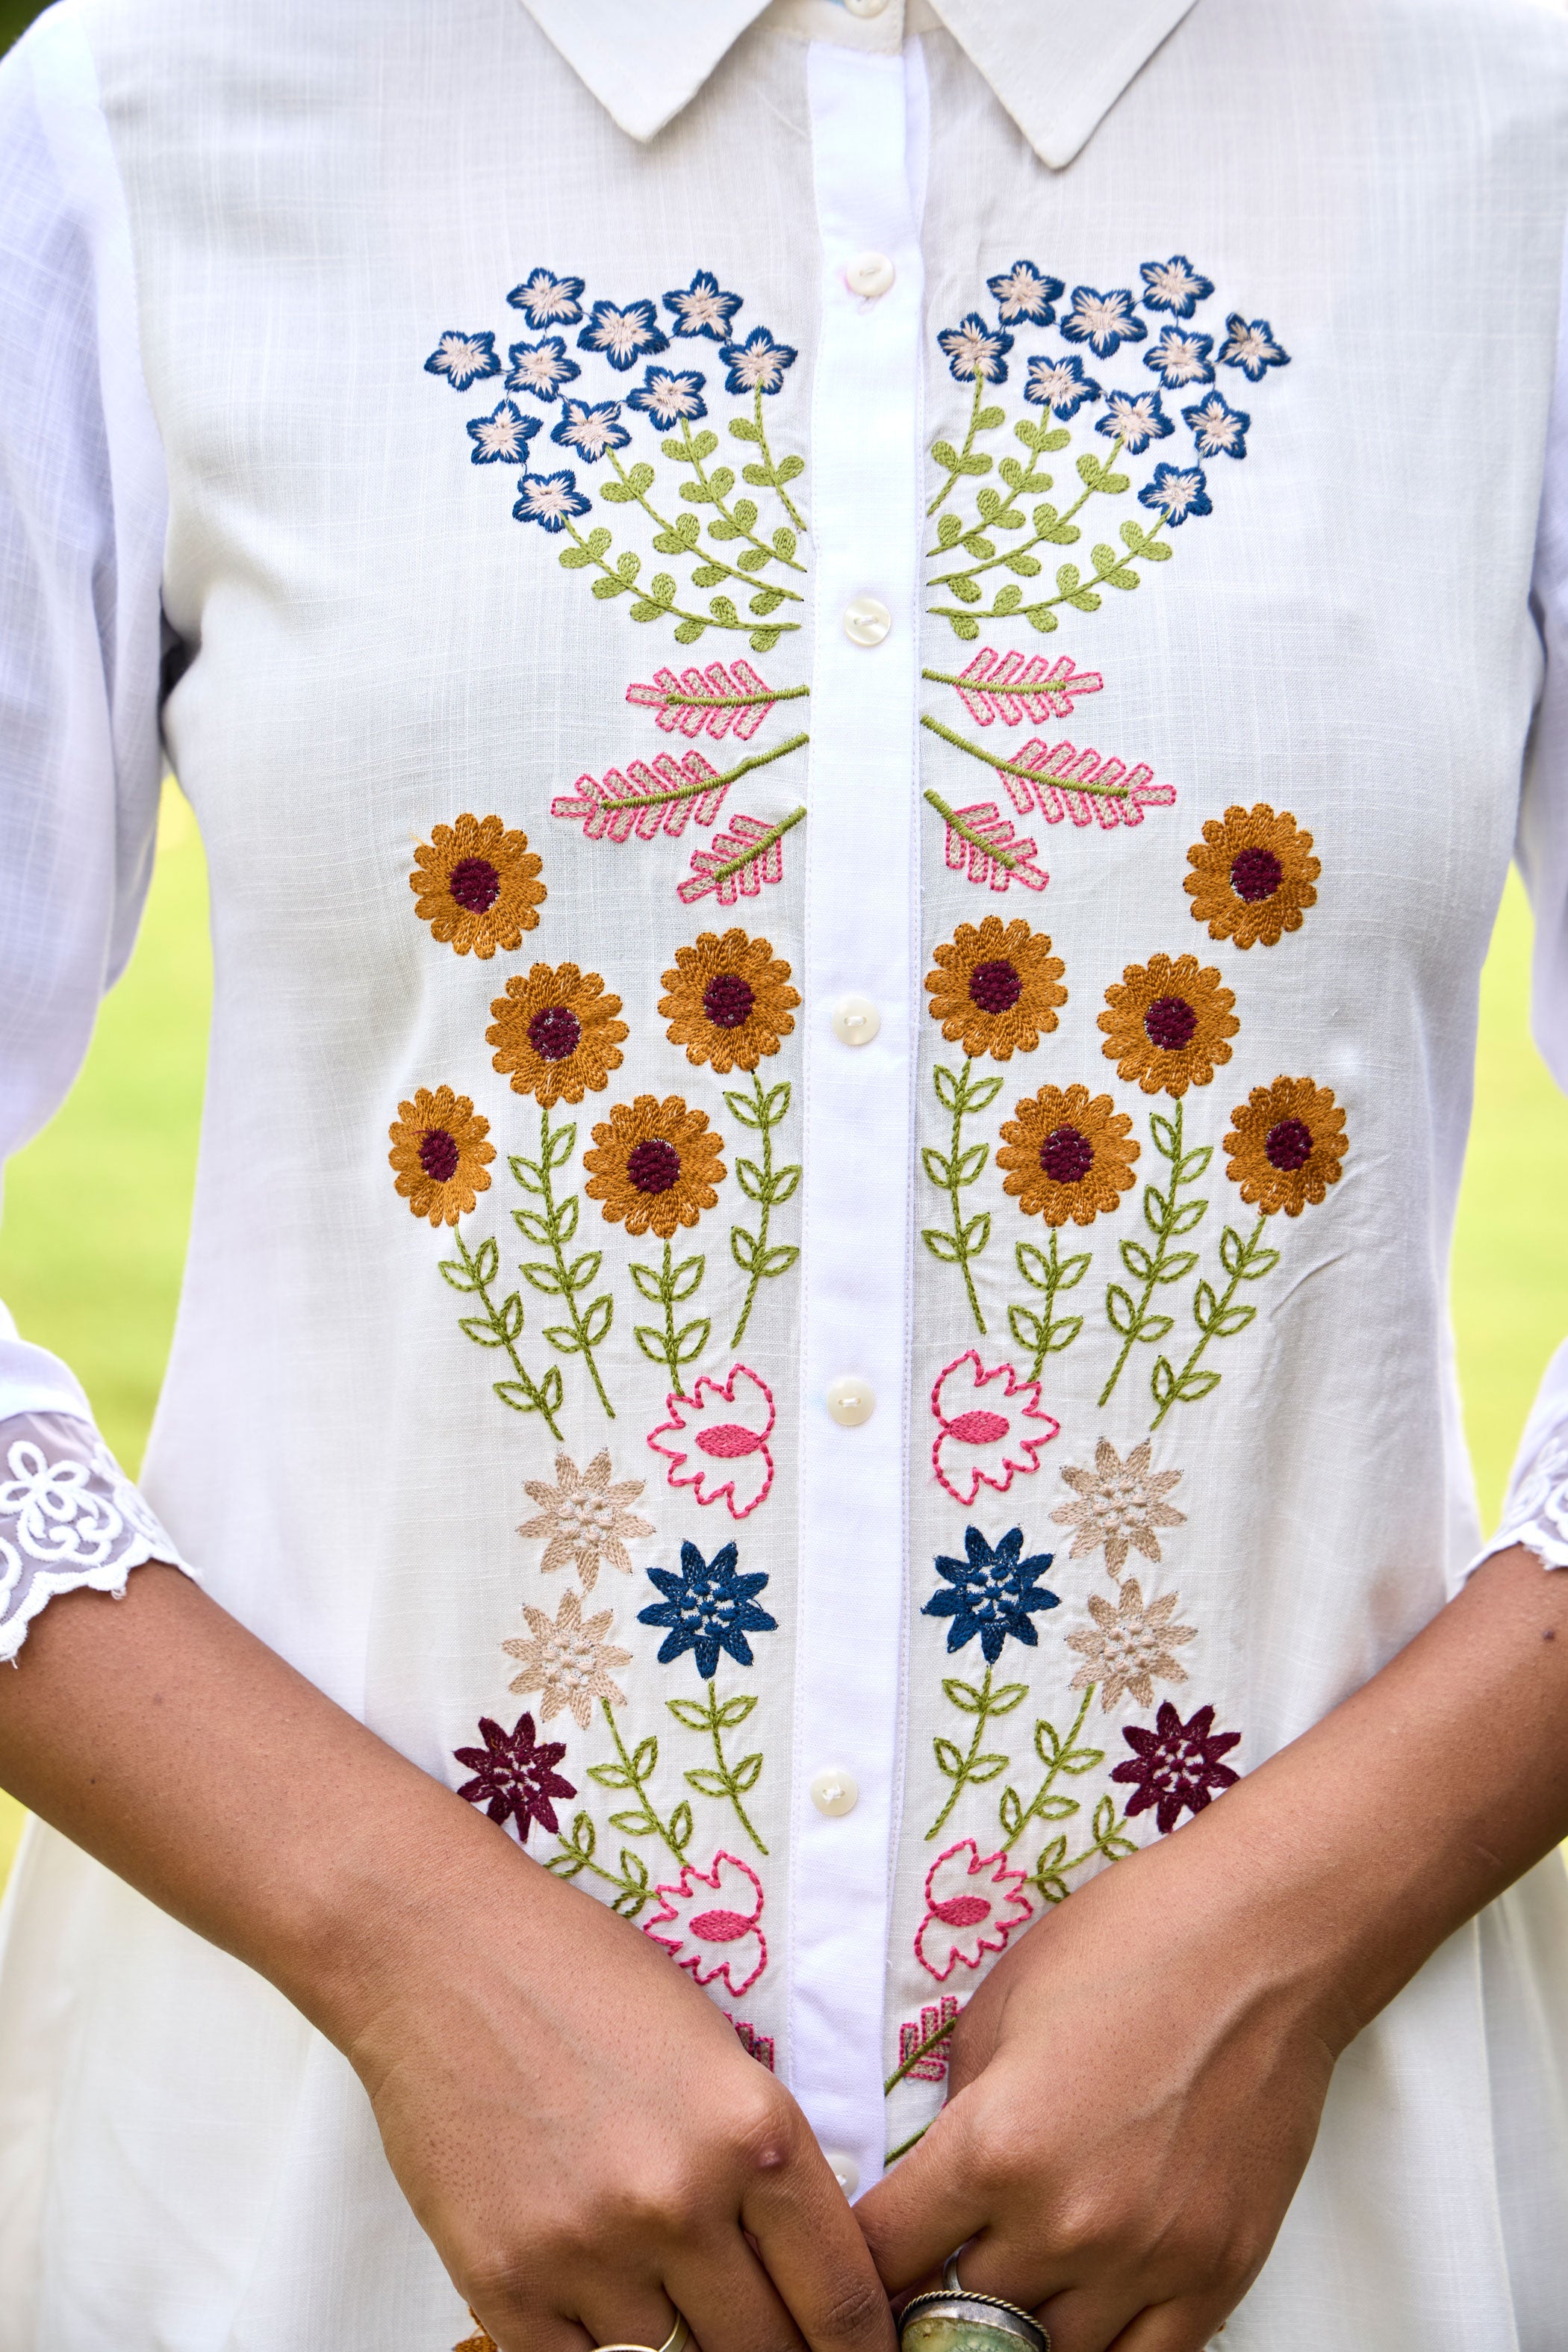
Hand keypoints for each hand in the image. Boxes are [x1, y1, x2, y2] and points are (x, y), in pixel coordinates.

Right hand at [345, 1831, 897, 2351]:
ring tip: (677, 2313)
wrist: (441, 1952)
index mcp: (752, 2134)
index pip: (841, 2298)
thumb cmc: (585, 1977)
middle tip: (772, 2344)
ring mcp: (588, 2250)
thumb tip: (799, 2272)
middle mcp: (679, 2200)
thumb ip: (760, 2161)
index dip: (861, 2350)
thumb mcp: (713, 2049)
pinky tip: (607, 2321)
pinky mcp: (504, 2282)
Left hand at [854, 1828, 1338, 2351]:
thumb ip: (958, 2107)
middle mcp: (1066, 2223)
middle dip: (937, 2290)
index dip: (864, 2256)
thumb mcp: (999, 2006)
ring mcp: (1148, 2260)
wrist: (1264, 1943)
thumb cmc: (1130, 1946)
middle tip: (939, 2261)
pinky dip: (1101, 2346)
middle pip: (959, 2315)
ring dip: (1018, 2324)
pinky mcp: (1218, 2275)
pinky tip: (1084, 2309)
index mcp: (994, 2146)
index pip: (886, 2256)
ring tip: (1015, 2278)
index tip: (864, 2249)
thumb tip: (937, 2175)